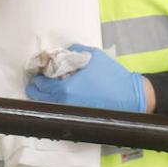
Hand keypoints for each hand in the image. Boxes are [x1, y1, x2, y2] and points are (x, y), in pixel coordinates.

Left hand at [24, 44, 146, 112]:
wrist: (131, 96)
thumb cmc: (112, 74)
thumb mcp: (92, 55)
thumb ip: (72, 50)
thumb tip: (59, 52)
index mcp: (65, 88)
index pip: (40, 83)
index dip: (37, 74)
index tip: (38, 69)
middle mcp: (64, 103)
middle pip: (39, 96)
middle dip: (37, 86)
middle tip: (40, 78)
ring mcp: (70, 111)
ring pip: (47, 104)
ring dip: (45, 95)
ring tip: (50, 86)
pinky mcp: (78, 115)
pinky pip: (59, 108)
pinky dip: (56, 101)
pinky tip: (61, 94)